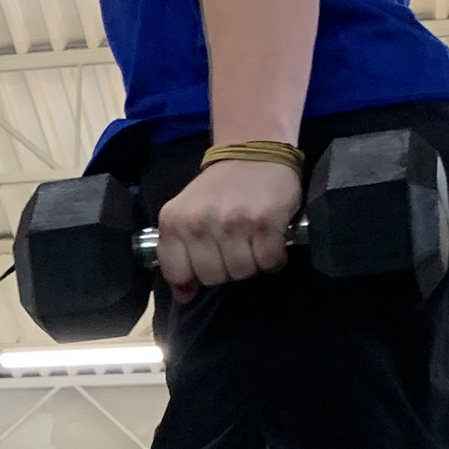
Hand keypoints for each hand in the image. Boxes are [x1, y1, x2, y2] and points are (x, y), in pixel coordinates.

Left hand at [152, 155, 300, 300]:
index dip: (195, 274)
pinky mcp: (265, 222)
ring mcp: (233, 222)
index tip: (208, 260)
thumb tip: (184, 296)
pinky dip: (273, 258)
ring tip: (253, 242)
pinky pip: (269, 262)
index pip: (178, 274)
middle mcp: (200, 222)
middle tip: (235, 247)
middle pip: (213, 277)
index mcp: (174, 221)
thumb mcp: (186, 214)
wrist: (253, 151)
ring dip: (252, 263)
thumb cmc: (218, 189)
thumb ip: (179, 252)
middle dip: (226, 268)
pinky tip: (271, 241)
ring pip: (242, 273)